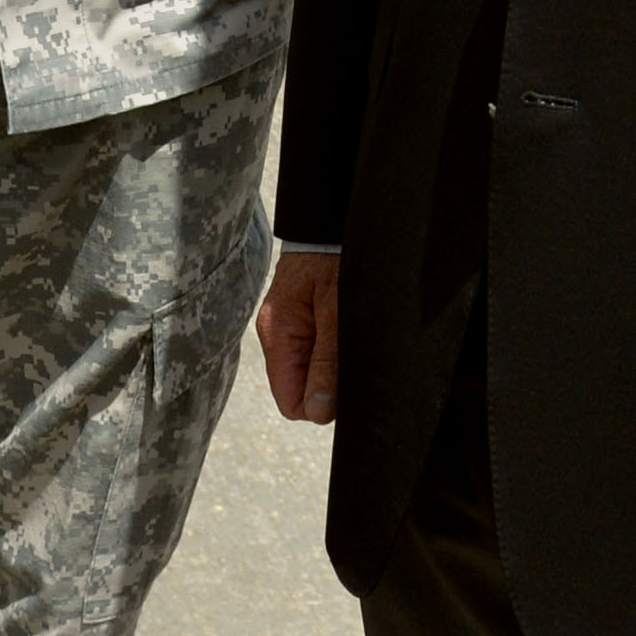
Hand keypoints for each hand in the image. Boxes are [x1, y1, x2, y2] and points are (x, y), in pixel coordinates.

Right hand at [257, 249, 340, 422]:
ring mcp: (292, 328)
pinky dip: (339, 350)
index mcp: (278, 334)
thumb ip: (327, 363)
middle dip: (332, 384)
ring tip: (356, 337)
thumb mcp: (336, 313)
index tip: (348, 382)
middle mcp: (279, 335)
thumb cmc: (336, 260)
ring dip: (338, 366)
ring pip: (315, 372)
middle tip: (357, 354)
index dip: (320, 403)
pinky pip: (320, 353)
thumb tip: (318, 414)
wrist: (334, 221)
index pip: (291, 401)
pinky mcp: (306, 319)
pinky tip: (352, 330)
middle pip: (303, 389)